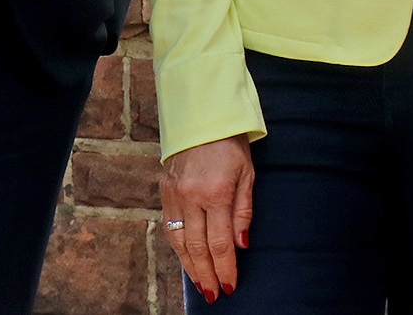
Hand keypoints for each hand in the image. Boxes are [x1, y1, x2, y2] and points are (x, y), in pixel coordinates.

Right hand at [163, 135, 255, 301]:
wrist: (201, 117)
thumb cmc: (230, 144)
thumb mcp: (247, 173)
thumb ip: (243, 210)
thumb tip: (241, 244)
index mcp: (216, 193)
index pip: (220, 242)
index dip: (225, 267)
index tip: (230, 285)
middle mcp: (192, 197)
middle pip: (197, 247)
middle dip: (206, 274)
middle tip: (213, 294)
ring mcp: (174, 195)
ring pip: (179, 241)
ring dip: (189, 266)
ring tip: (200, 284)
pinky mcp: (164, 191)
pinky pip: (169, 226)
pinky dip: (177, 247)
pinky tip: (185, 259)